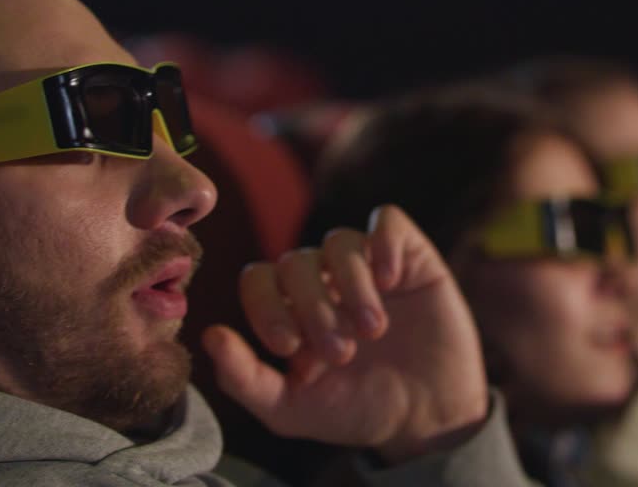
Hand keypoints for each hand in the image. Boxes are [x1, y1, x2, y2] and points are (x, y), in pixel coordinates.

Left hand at [201, 205, 489, 462]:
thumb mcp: (293, 409)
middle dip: (314, 308)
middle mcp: (326, 279)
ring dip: (350, 286)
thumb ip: (245, 379)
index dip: (266, 306)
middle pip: (297, 261)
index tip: (290, 347)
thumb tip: (209, 335)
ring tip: (372, 329)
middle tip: (340, 353)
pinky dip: (384, 244)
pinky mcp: (411, 255)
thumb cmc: (357, 410)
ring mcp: (368, 264)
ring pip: (340, 241)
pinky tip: (392, 281)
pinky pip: (389, 221)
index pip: (258, 278)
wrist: (428, 416)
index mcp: (291, 309)